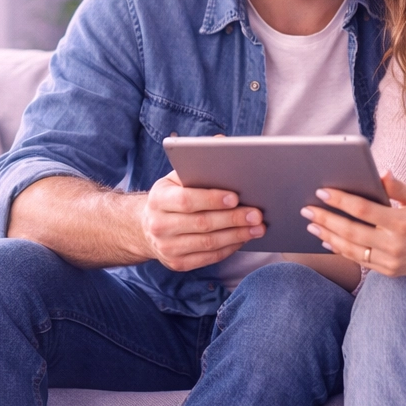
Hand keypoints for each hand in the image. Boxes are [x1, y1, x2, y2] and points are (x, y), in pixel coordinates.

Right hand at [140, 171, 264, 271]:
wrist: (148, 227)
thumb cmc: (172, 196)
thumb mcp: (177, 177)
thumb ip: (198, 161)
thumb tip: (223, 141)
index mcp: (158, 199)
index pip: (186, 200)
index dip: (211, 199)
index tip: (235, 197)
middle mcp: (159, 225)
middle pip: (202, 224)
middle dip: (233, 219)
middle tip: (257, 214)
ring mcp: (167, 247)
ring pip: (208, 243)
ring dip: (237, 235)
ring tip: (258, 228)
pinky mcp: (177, 263)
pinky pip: (209, 258)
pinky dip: (230, 248)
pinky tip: (244, 238)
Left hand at [300, 172, 405, 276]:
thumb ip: (397, 187)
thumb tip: (381, 172)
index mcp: (402, 222)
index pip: (363, 210)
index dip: (341, 200)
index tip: (322, 192)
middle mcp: (395, 244)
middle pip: (351, 231)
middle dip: (326, 219)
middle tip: (306, 209)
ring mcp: (391, 261)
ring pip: (351, 249)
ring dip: (328, 236)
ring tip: (312, 224)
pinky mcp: (388, 271)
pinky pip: (359, 260)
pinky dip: (341, 250)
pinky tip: (328, 239)